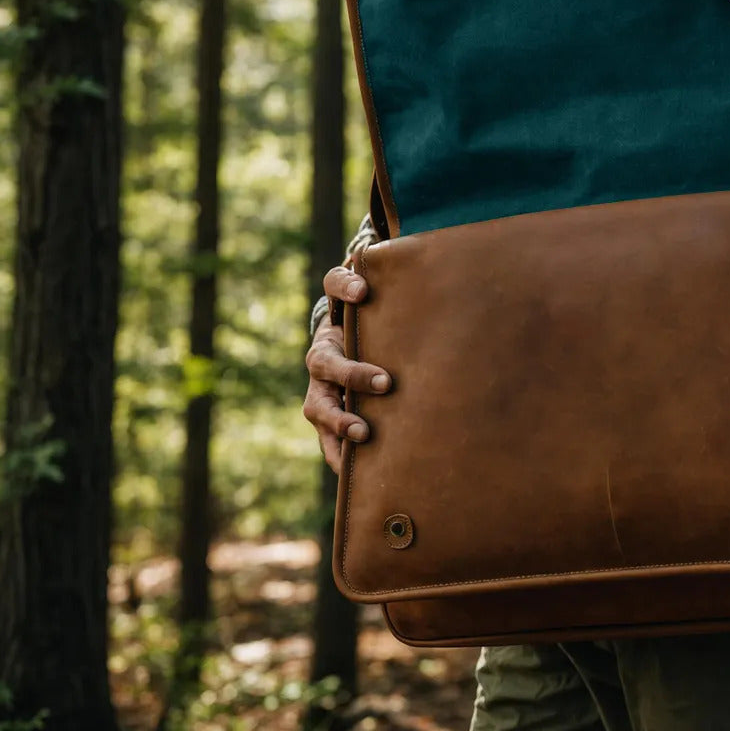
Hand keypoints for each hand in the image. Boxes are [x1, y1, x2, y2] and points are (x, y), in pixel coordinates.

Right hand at [303, 266, 391, 474]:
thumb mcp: (389, 300)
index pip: (334, 286)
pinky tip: (354, 471)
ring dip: (338, 421)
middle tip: (385, 382)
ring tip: (363, 435)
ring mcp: (321, 386)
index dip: (344, 287)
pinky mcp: (328, 414)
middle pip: (326, 360)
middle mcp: (324, 349)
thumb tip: (411, 259)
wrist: (360, 346)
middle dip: (353, 373)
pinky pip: (325, 439)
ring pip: (318, 404)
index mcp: (338, 311)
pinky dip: (337, 454)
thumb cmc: (381, 321)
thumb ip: (400, 284)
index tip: (364, 290)